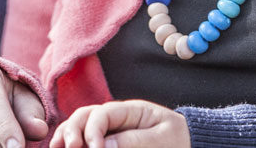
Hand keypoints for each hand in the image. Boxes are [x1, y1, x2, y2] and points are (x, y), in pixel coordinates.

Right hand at [50, 100, 189, 147]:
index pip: (102, 113)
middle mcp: (116, 117)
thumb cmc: (180, 141)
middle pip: (85, 115)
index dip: (92, 130)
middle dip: (73, 130)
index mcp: (131, 110)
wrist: (190, 143)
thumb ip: (135, 141)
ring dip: (66, 135)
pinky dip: (72, 142)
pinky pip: (85, 139)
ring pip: (80, 126)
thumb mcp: (163, 140)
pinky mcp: (108, 141)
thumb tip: (103, 145)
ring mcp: (110, 129)